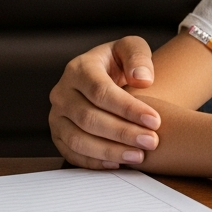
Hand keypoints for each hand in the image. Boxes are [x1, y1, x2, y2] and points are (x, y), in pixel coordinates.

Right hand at [48, 37, 162, 168]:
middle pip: (89, 118)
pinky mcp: (58, 135)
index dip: (127, 108)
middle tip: (152, 141)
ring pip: (78, 139)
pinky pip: (71, 153)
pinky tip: (118, 164)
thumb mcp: (131, 48)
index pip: (100, 91)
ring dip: (109, 151)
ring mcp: (57, 116)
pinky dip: (93, 161)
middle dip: (123, 132)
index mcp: (79, 69)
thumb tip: (142, 78)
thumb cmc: (120, 61)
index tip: (154, 120)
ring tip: (139, 156)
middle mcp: (62, 93)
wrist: (105, 74)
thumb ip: (138, 56)